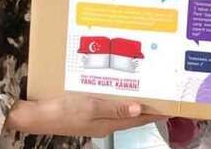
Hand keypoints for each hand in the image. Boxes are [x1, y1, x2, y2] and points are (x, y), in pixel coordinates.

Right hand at [6, 95, 163, 136]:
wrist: (37, 115)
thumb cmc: (64, 110)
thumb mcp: (91, 107)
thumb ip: (115, 108)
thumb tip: (139, 110)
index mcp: (110, 123)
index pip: (140, 120)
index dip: (156, 113)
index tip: (173, 106)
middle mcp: (107, 122)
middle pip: (134, 114)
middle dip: (150, 104)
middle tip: (165, 90)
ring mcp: (97, 117)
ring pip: (123, 108)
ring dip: (136, 99)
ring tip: (149, 85)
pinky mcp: (88, 111)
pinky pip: (110, 104)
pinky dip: (120, 96)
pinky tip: (121, 85)